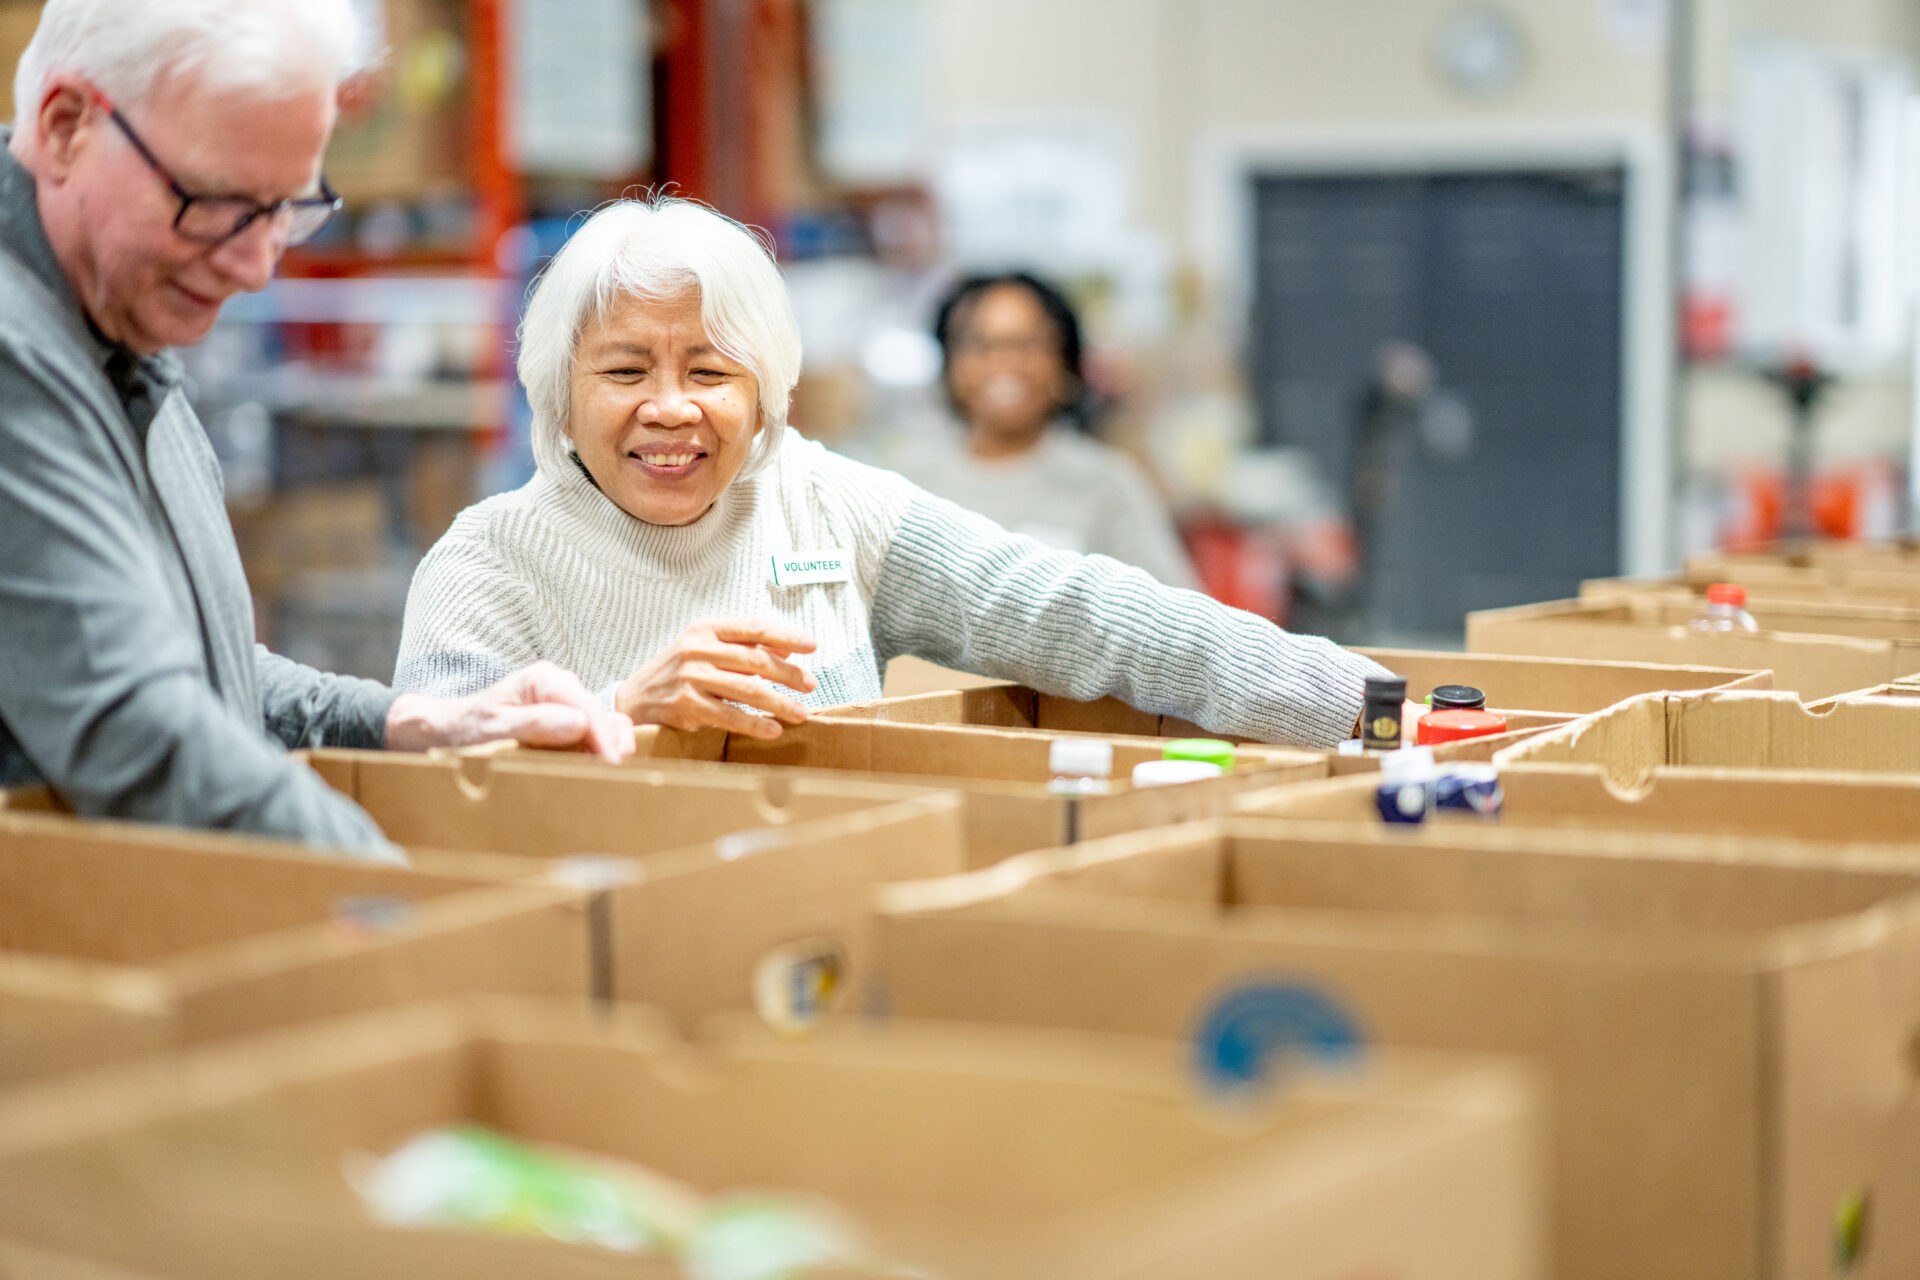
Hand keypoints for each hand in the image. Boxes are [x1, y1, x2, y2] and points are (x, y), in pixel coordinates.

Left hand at [385, 661, 634, 761]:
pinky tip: (598, 769)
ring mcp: (565, 703)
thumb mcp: (494, 728)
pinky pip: (594, 733)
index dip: (604, 738)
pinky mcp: (566, 720)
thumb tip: (579, 724)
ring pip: (604, 723)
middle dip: (613, 744)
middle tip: (619, 776)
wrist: (446, 731)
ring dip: (610, 748)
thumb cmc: (465, 729)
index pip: (587, 709)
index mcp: (545, 680)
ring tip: (613, 776)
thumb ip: (534, 724)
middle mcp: (560, 686)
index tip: (612, 765)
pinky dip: (600, 750)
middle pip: (601, 714)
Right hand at [616, 620, 817, 739]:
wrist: (633, 699)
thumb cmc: (676, 673)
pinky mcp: (687, 706)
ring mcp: (691, 677)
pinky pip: (730, 716)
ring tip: (801, 713)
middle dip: (789, 673)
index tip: (812, 644)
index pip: (754, 628)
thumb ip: (742, 648)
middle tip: (810, 684)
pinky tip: (773, 731)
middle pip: (756, 659)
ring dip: (779, 702)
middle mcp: (698, 650)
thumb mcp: (704, 650)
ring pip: (748, 689)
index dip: (786, 635)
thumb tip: (787, 651)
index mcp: (705, 630)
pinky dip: (755, 724)